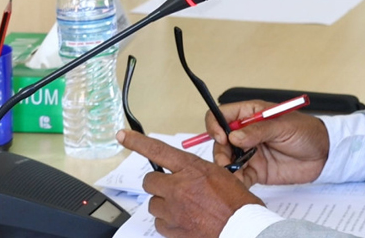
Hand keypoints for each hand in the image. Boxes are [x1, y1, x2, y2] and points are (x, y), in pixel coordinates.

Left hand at [116, 130, 262, 237]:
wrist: (242, 228)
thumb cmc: (237, 203)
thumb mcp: (221, 176)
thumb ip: (197, 173)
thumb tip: (185, 176)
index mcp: (192, 169)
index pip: (158, 151)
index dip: (137, 142)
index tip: (123, 136)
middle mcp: (179, 187)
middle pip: (150, 181)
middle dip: (158, 184)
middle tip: (173, 190)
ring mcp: (173, 209)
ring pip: (153, 204)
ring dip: (165, 204)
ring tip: (185, 208)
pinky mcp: (172, 229)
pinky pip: (160, 223)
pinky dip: (169, 222)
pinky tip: (185, 221)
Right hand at [206, 100, 329, 186]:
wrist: (323, 155)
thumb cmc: (307, 132)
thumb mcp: (284, 126)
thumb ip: (258, 131)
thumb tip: (234, 136)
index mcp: (251, 114)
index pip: (223, 115)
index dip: (216, 124)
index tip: (222, 137)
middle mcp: (247, 133)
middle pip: (221, 140)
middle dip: (220, 151)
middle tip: (227, 162)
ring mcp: (250, 152)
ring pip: (226, 159)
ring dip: (226, 167)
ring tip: (234, 174)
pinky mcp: (256, 170)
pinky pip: (239, 176)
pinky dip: (236, 181)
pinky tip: (240, 183)